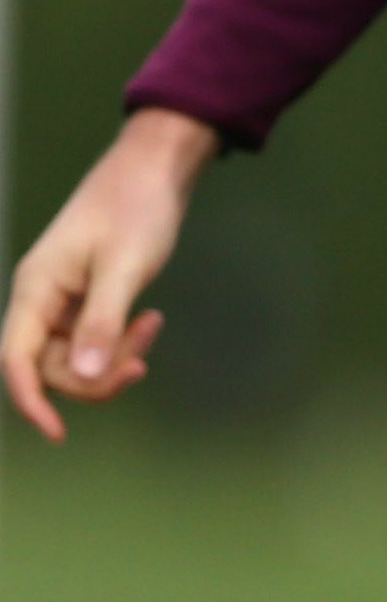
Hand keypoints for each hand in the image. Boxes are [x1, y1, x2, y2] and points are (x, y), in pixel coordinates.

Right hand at [4, 108, 218, 439]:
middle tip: (144, 358)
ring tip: (153, 325)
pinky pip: (94, 340)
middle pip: (50, 367)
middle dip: (95, 375)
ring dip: (113, 357)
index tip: (58, 433)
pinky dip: (119, 341)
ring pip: (76, 357)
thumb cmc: (137, 207)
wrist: (156, 168)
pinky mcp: (88, 298)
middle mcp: (41, 299)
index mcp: (35, 289)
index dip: (31, 401)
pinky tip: (147, 322)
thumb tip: (85, 375)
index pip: (15, 360)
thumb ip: (103, 321)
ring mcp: (64, 300)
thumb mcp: (124, 265)